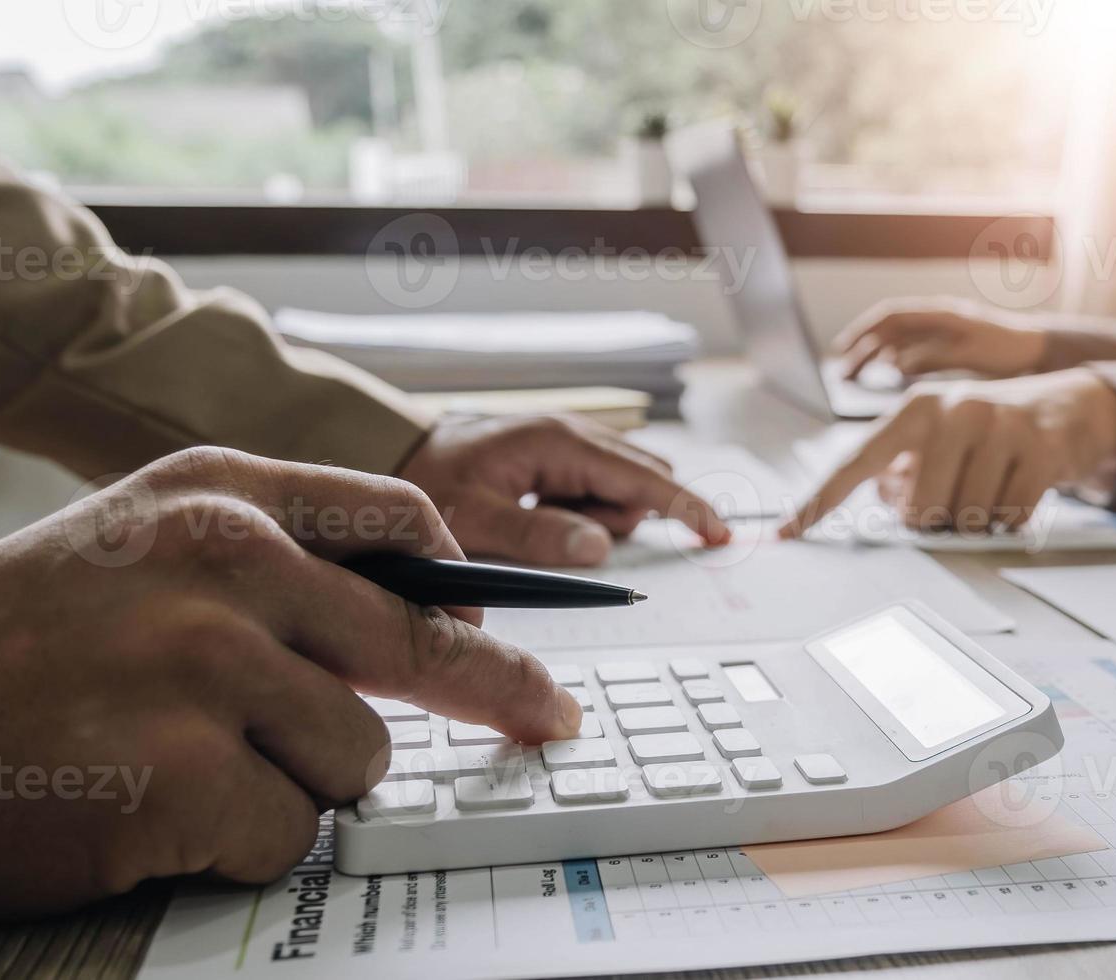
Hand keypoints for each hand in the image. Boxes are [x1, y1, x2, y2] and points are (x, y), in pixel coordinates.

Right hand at [0, 447, 580, 926]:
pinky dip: (237, 845)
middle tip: (546, 719)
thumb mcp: (130, 545)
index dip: (474, 591)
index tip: (524, 634)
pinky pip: (289, 834)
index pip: (405, 527)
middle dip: (484, 693)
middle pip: (418, 646)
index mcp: (214, 490)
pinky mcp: (185, 778)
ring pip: (358, 756)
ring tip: (187, 764)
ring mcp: (206, 667)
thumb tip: (418, 612)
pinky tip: (152, 812)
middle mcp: (223, 562)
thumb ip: (267, 557)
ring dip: (298, 782)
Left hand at [399, 414, 731, 566]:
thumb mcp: (475, 518)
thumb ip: (539, 534)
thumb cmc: (431, 480)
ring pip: (620, 489)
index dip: (687, 507)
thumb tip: (601, 547)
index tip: (718, 535)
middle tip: (561, 534)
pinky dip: (579, 511)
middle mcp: (574, 435)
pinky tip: (535, 514)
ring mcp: (570, 443)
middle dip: (621, 518)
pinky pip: (595, 490)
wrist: (397, 451)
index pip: (644, 477)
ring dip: (596, 517)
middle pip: (641, 480)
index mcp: (560, 443)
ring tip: (534, 523)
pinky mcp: (561, 456)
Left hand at [779, 369, 1115, 536]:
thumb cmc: (990, 430)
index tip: (785, 532)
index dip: (819, 501)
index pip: (855, 463)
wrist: (1069, 406)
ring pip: (968, 519)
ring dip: (980, 520)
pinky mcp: (1039, 450)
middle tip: (960, 497)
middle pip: (922, 511)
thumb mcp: (941, 436)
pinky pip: (1011, 518)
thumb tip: (888, 505)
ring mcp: (999, 427)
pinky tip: (1020, 490)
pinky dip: (1014, 520)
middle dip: (940, 519)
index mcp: (914, 410)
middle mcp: (953, 409)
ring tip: (994, 487)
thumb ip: (901, 470)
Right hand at [833, 298, 1048, 379]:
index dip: (862, 332)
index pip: (890, 317)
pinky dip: (894, 360)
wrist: (1040, 350)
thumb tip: (895, 363)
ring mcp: (941, 331)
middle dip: (861, 348)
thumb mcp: (970, 355)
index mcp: (939, 314)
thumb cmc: (1009, 351)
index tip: (842, 350)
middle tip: (839, 371)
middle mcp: (936, 319)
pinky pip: (912, 349)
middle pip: (888, 329)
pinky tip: (885, 373)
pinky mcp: (948, 346)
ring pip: (897, 340)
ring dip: (873, 355)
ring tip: (852, 376)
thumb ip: (933, 357)